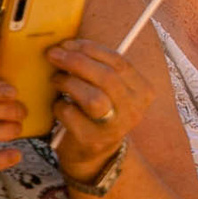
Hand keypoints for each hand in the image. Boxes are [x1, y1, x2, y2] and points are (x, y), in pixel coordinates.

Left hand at [46, 39, 157, 176]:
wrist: (95, 155)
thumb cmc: (98, 112)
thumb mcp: (110, 89)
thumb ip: (99, 67)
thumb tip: (68, 44)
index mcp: (143, 91)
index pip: (119, 62)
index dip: (91, 49)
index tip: (68, 43)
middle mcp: (134, 110)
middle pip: (106, 77)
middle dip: (76, 61)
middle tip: (54, 54)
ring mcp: (115, 128)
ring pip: (93, 98)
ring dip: (68, 83)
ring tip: (56, 80)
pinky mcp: (93, 141)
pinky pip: (72, 115)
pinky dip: (60, 106)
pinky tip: (59, 105)